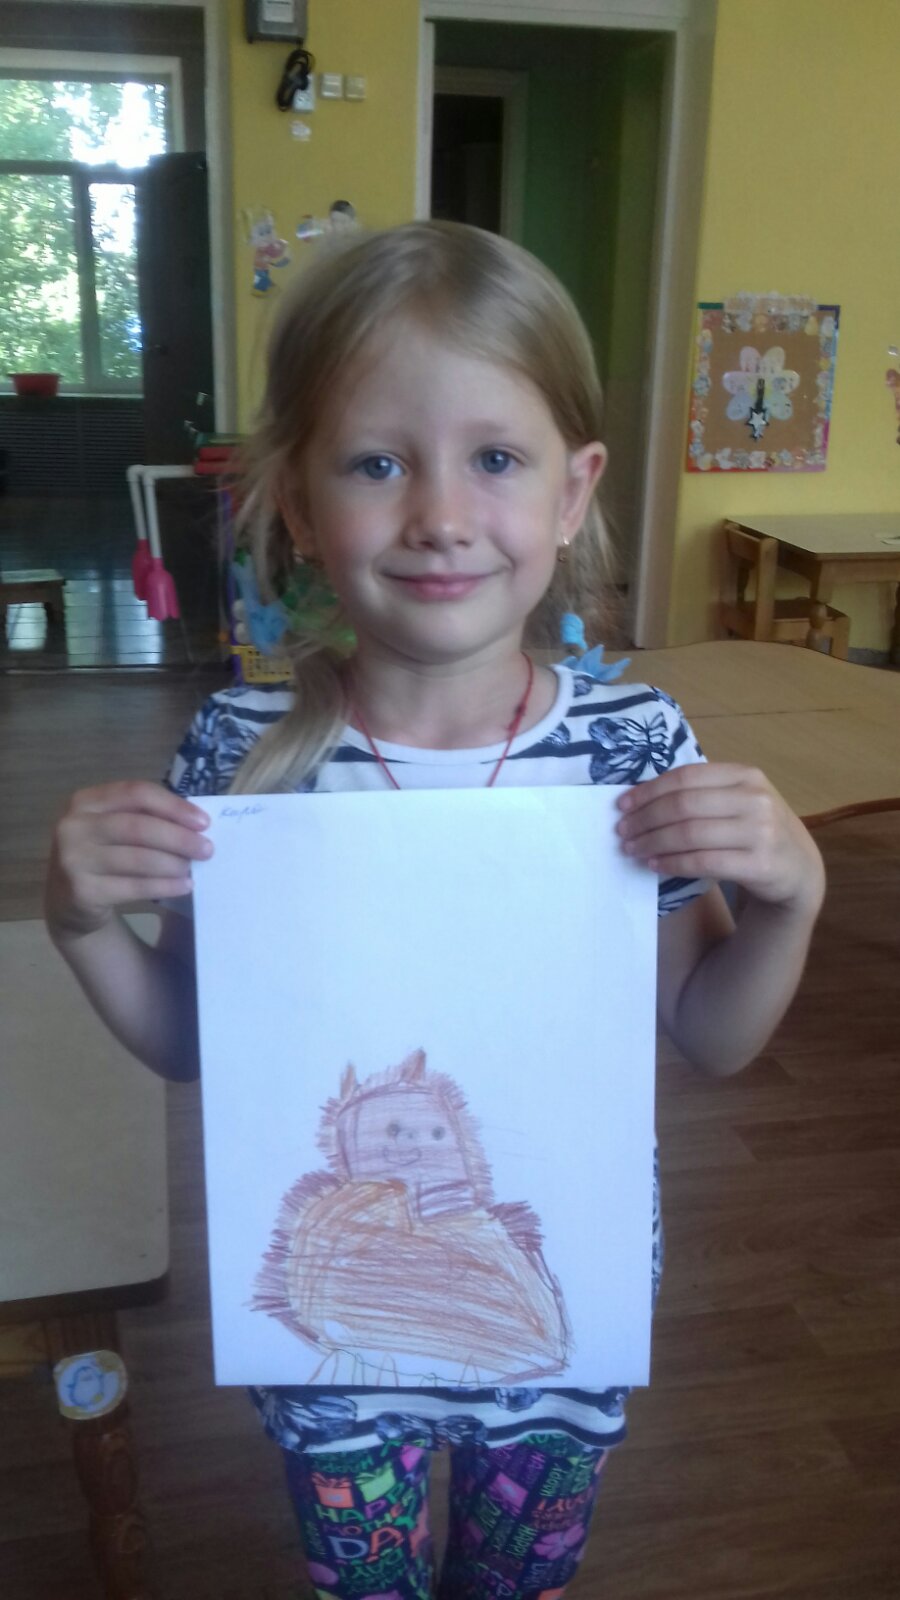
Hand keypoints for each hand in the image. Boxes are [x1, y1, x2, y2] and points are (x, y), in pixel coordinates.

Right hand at [45, 782, 211, 940]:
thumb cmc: (102, 854)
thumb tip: (196, 824)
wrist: (68, 900)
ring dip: (173, 864)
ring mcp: (74, 859)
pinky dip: (165, 886)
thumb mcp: (113, 827)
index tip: (204, 822)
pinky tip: (184, 886)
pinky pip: (134, 887)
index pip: (136, 793)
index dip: (173, 805)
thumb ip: (144, 818)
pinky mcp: (82, 891)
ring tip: (193, 868)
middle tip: (207, 849)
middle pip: (138, 826)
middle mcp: (74, 826)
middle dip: (179, 838)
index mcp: (85, 801)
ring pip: (138, 858)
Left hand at [615, 763, 824, 917]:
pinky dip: (672, 863)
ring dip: (653, 842)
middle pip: (683, 805)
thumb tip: (640, 798)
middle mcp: (755, 799)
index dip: (649, 790)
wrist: (798, 868)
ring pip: (690, 834)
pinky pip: (703, 862)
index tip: (622, 804)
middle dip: (645, 819)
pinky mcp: (759, 864)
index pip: (685, 777)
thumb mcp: (737, 801)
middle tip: (622, 831)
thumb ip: (701, 794)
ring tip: (632, 849)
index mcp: (745, 775)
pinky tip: (655, 865)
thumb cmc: (756, 830)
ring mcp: (760, 831)